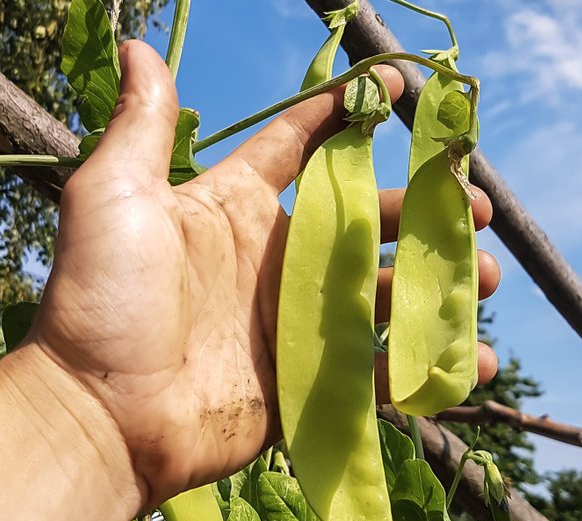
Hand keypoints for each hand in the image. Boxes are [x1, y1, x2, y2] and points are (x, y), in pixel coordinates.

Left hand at [29, 41, 501, 508]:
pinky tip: (470, 362)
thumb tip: (135, 47)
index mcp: (238, 210)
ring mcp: (296, 327)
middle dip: (421, 211)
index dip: (346, 116)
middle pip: (364, 224)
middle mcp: (274, 263)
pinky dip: (425, 368)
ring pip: (383, 296)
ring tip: (483, 278)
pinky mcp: (308, 385)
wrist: (98, 413)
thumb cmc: (103, 299)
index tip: (398, 89)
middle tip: (474, 207)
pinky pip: (379, 373)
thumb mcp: (115, 197)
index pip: (300, 148)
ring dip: (437, 285)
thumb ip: (141, 126)